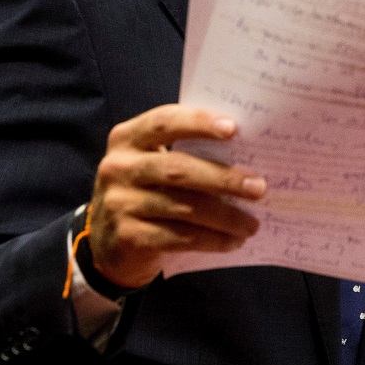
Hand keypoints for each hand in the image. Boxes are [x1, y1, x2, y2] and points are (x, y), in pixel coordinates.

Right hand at [88, 105, 266, 288]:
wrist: (105, 244)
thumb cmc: (145, 192)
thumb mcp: (152, 164)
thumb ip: (185, 152)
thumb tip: (248, 153)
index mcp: (127, 138)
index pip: (165, 121)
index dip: (199, 123)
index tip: (234, 129)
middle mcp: (119, 167)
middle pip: (178, 168)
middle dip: (223, 178)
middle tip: (259, 187)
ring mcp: (119, 203)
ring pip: (183, 208)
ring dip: (225, 216)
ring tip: (252, 223)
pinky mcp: (127, 237)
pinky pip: (179, 237)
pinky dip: (212, 240)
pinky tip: (232, 241)